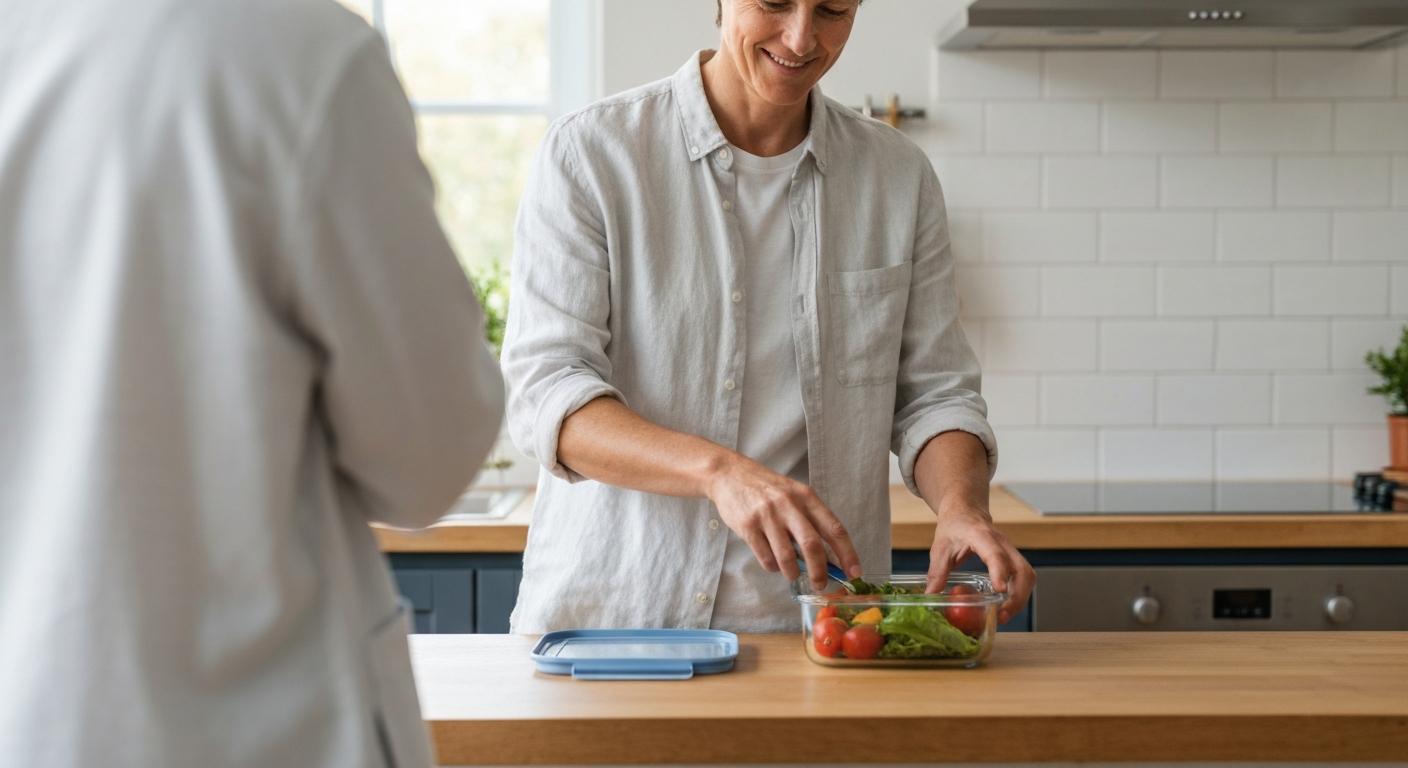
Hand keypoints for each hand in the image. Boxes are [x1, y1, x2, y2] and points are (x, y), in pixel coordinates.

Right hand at [704, 452, 862, 591]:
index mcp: (806, 497)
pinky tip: (774, 564)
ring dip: (793, 573)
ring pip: (788, 557)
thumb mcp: (793, 495)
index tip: (855, 572)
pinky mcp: (748, 526)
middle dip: (820, 571)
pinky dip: (773, 567)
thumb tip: (827, 558)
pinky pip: (766, 557)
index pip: (834, 528)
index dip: (847, 553)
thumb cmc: (767, 488)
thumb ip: (809, 520)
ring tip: (793, 575)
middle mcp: (789, 505)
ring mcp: (767, 515)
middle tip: (821, 585)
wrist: (730, 474)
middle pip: (813, 546)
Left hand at [925, 506, 1034, 623]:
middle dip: (1017, 596)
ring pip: (1027, 576)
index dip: (999, 572)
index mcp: (981, 537)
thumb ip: (937, 571)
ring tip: (1003, 616)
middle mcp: (1002, 543)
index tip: (999, 590)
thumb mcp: (940, 548)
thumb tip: (931, 594)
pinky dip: (1018, 595)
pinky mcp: (1013, 559)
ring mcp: (1011, 551)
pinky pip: (1023, 578)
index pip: (995, 554)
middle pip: (1022, 570)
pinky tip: (1006, 606)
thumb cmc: (954, 527)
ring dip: (1020, 598)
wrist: (966, 512)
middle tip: (1001, 615)